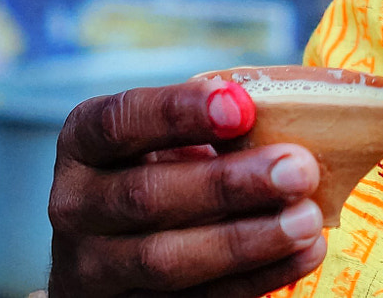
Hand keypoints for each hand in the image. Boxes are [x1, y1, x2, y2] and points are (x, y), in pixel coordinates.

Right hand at [47, 77, 326, 295]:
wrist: (119, 247)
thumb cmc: (168, 165)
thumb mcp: (175, 134)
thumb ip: (218, 124)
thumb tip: (298, 115)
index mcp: (84, 143)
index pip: (119, 122)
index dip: (177, 112)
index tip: (242, 106)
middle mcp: (76, 205)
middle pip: (145, 196)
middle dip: (228, 183)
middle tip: (299, 169)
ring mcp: (94, 267)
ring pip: (165, 259)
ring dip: (245, 240)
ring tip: (307, 219)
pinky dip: (256, 277)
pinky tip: (304, 253)